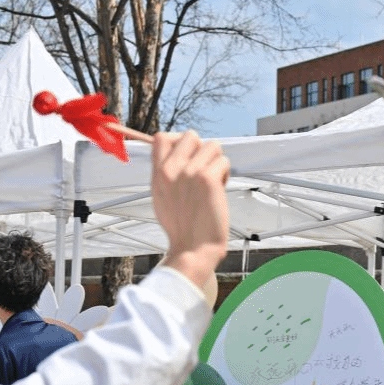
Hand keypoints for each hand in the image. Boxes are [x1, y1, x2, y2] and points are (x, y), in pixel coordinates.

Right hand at [152, 131, 229, 288]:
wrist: (192, 248)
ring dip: (216, 162)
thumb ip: (165, 174)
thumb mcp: (160, 196)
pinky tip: (219, 189)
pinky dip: (225, 174)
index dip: (178, 141)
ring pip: (213, 146)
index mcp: (158, 173)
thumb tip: (175, 154)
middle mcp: (172, 170)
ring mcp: (190, 173)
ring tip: (212, 182)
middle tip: (203, 171)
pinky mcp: (208, 179)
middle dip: (202, 150)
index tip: (187, 156)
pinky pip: (223, 161)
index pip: (161, 137)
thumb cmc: (180, 227)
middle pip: (191, 136)